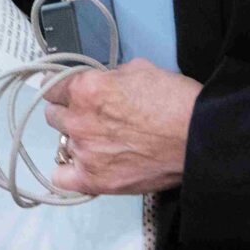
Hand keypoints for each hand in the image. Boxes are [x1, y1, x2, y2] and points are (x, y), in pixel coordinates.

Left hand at [46, 59, 199, 196]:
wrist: (198, 137)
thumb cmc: (175, 101)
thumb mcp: (139, 70)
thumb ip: (109, 77)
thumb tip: (102, 84)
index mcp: (86, 89)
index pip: (52, 86)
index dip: (63, 89)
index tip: (70, 93)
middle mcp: (79, 120)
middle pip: (54, 116)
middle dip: (71, 113)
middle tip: (93, 117)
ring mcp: (85, 153)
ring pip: (62, 144)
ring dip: (77, 141)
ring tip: (102, 142)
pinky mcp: (95, 180)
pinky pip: (62, 179)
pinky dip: (70, 173)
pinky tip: (84, 166)